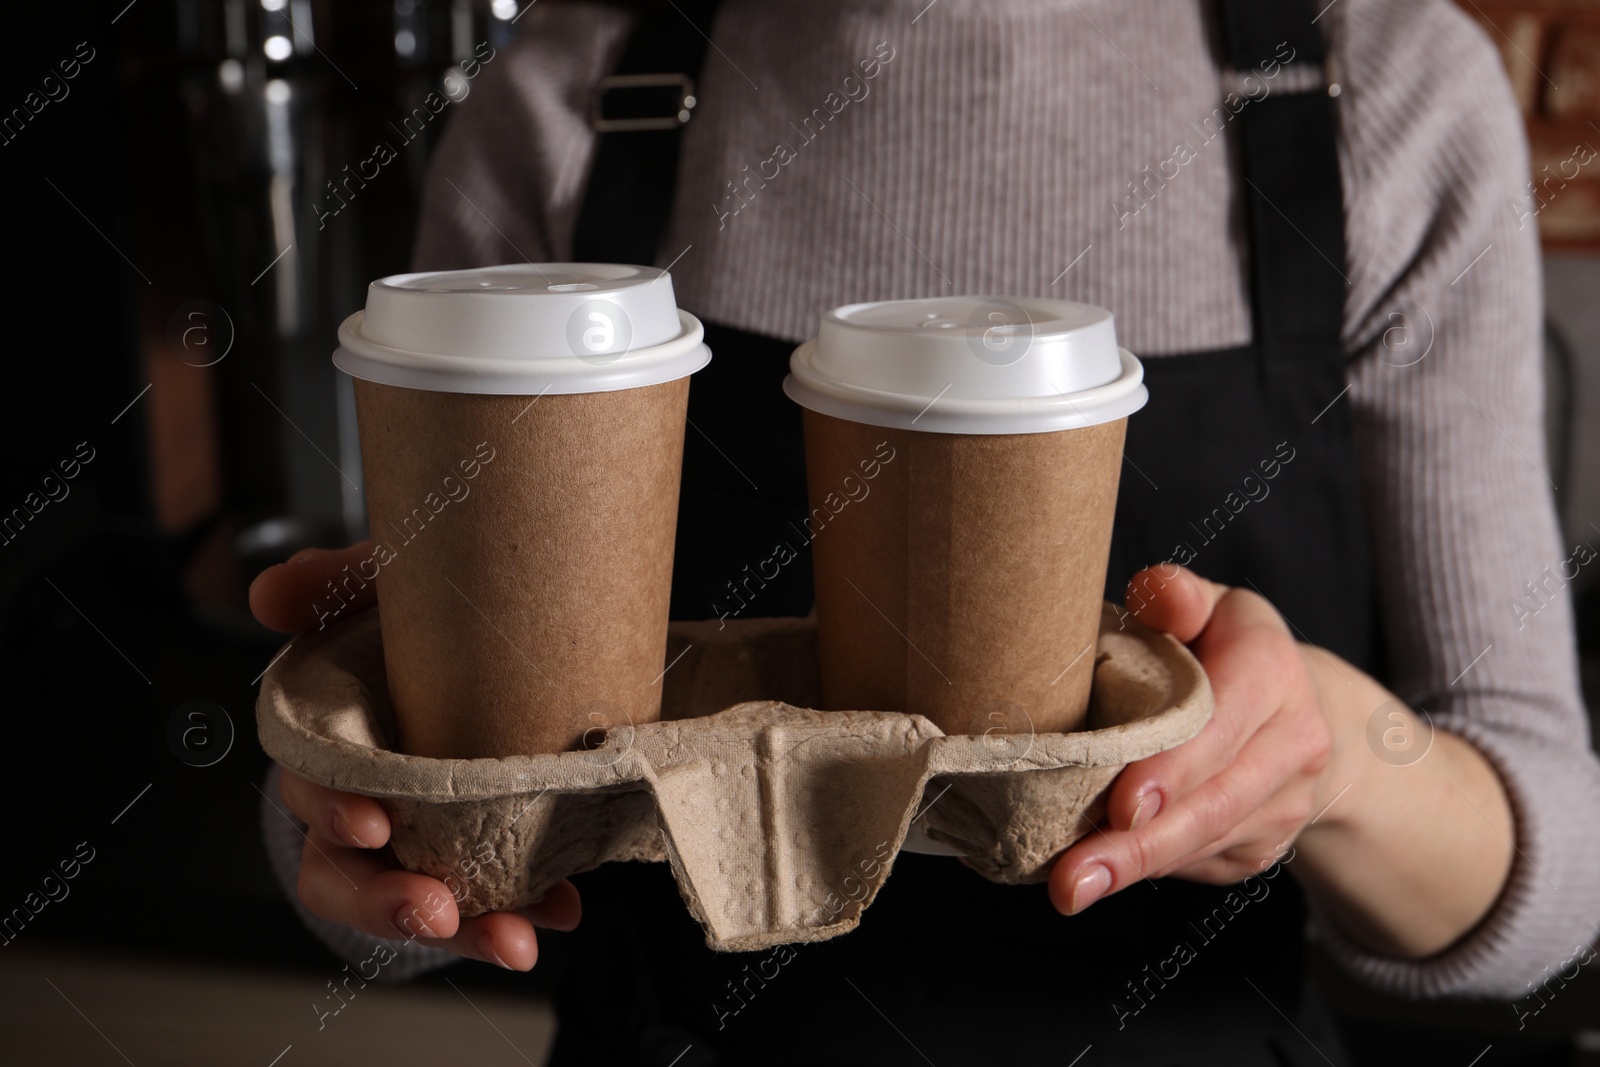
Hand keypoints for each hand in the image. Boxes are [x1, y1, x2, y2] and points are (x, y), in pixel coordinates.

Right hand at [252, 543, 580, 968]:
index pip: (311, 792)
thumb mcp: (387, 589)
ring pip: (419, 903)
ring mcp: (424, 838)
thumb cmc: (425, 624)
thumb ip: (335, 584)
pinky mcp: (482, 852)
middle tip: (433, 910)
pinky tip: (563, 908)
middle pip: (349, 875)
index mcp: (331, 746)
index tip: (373, 824)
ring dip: (462, 929)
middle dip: (387, 901)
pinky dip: (526, 910)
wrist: (508, 642)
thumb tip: (272, 594)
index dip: (334, 812)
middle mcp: (366, 805)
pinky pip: (493, 899)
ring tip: (513, 938)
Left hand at [1048, 565, 1333, 914]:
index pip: (1221, 727)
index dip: (1172, 770)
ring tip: (1073, 887)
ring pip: (1206, 843)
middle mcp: (1295, 744)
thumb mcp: (1208, 605)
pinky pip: (1203, 863)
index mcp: (1273, 671)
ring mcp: (1286, 804)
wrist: (1304, 709)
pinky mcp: (1265, 846)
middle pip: (1213, 803)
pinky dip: (1151, 869)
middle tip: (1071, 878)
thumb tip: (1157, 594)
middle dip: (1139, 845)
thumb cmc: (1226, 647)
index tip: (1122, 807)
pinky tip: (1102, 872)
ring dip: (1136, 870)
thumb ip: (1177, 595)